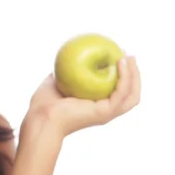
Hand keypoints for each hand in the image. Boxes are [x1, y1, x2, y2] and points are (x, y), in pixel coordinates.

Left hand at [24, 56, 140, 139]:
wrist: (40, 117)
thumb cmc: (43, 104)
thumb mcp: (54, 81)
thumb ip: (63, 72)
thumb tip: (67, 57)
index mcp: (95, 106)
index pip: (117, 92)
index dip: (123, 76)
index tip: (119, 56)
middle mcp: (104, 111)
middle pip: (130, 94)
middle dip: (134, 75)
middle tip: (130, 56)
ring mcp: (106, 113)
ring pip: (131, 95)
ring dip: (134, 75)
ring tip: (129, 58)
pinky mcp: (105, 112)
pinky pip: (121, 93)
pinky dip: (125, 77)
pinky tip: (120, 62)